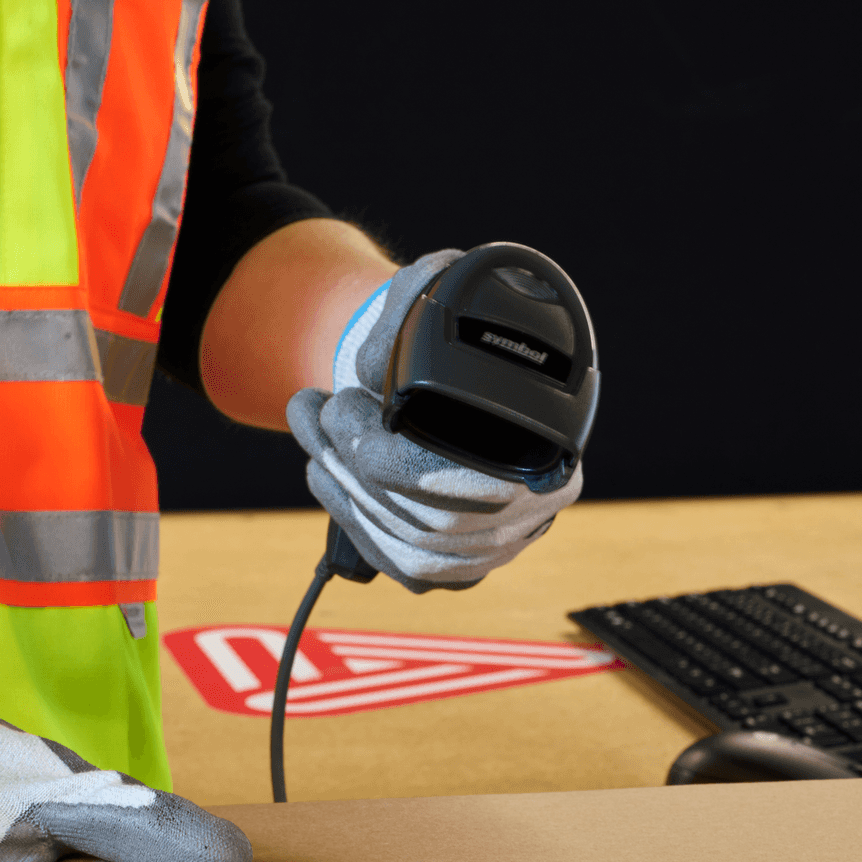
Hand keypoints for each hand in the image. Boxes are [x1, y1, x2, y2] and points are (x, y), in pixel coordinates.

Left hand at [287, 250, 583, 592]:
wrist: (442, 374)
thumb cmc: (439, 339)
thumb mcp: (432, 306)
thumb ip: (423, 293)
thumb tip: (417, 297)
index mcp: (550, 445)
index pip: (478, 486)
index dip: (397, 462)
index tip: (346, 406)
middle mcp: (536, 505)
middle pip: (438, 522)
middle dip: (355, 469)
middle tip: (317, 412)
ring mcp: (501, 542)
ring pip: (413, 550)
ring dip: (340, 491)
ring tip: (310, 433)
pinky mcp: (463, 564)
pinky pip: (404, 568)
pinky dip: (353, 524)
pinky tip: (326, 477)